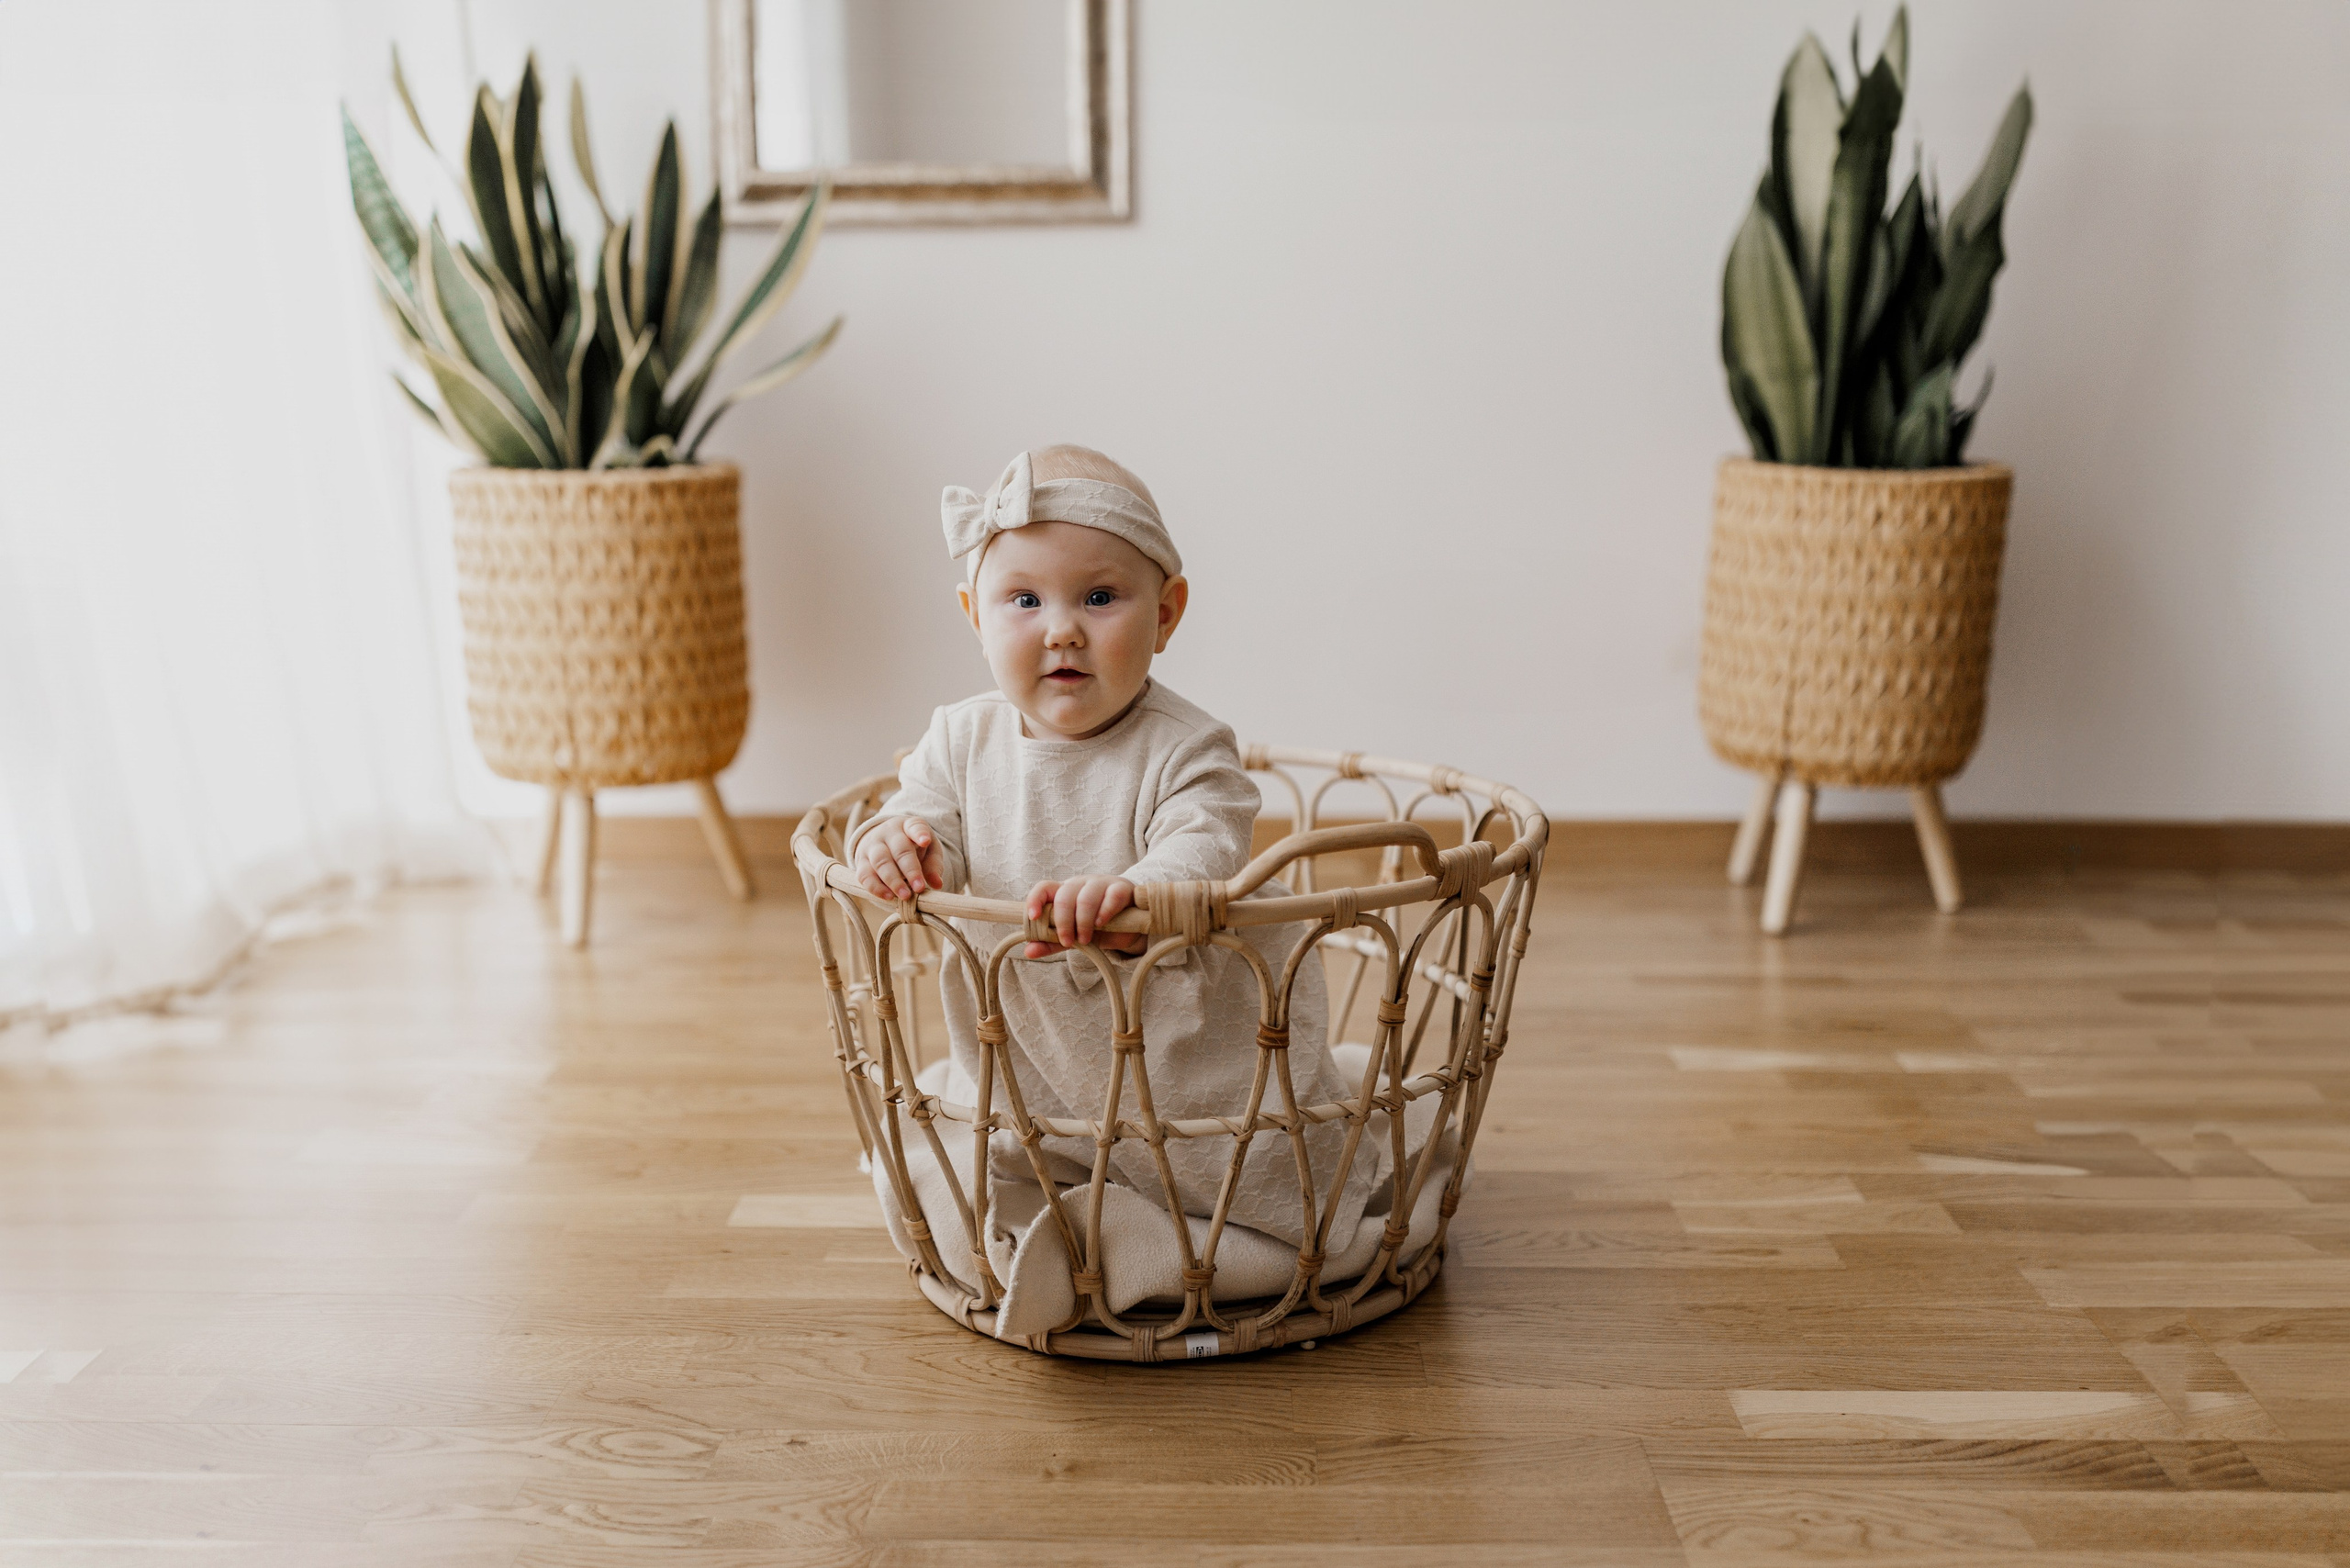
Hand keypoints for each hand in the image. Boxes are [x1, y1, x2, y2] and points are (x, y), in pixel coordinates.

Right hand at [854, 817, 943, 900]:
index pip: (914, 826)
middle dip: (910, 870)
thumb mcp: (928, 850)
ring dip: (893, 881)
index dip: (920, 833)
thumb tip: (937, 884)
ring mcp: (872, 845)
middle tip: (919, 888)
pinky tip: (888, 896)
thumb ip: (934, 865)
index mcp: (908, 826)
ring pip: (880, 862)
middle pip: (899, 849)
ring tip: (905, 896)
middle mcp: (888, 833)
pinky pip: (865, 874)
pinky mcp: (861, 861)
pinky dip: (876, 887)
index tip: (926, 841)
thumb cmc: (911, 846)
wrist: (883, 842)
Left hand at [1023, 876, 1144, 957]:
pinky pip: (1111, 896)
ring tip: (1086, 939)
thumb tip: (1029, 951)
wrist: (1131, 923)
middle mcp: (1080, 884)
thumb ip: (1052, 942)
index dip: (1036, 899)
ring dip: (1083, 922)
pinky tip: (1102, 924)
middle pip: (1065, 896)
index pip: (1044, 887)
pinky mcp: (1121, 888)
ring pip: (1086, 898)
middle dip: (1063, 922)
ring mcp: (1101, 883)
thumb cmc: (1098, 926)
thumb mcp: (1074, 936)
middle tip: (1068, 941)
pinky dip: (1104, 913)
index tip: (1033, 916)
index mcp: (1064, 893)